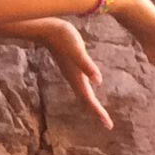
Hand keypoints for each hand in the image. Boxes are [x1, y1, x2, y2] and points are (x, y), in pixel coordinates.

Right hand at [0, 17, 114, 127]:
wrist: (47, 28)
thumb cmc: (63, 37)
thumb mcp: (77, 50)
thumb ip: (87, 65)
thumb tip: (98, 81)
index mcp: (77, 77)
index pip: (89, 99)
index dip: (99, 112)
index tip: (108, 125)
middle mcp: (74, 78)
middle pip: (86, 100)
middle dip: (96, 112)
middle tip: (107, 124)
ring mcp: (72, 73)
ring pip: (83, 93)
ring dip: (91, 104)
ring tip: (99, 111)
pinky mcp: (71, 66)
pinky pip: (81, 84)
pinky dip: (87, 91)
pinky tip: (90, 88)